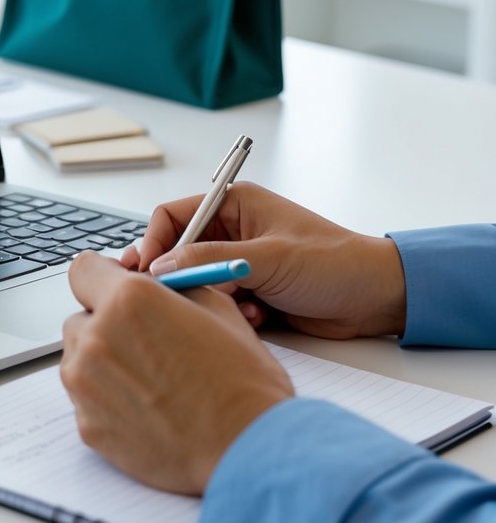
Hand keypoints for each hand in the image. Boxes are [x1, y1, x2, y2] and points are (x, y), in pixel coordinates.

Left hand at [61, 252, 293, 494]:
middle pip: (81, 318)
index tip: (114, 289)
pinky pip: (86, 399)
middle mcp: (97, 339)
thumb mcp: (218, 310)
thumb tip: (154, 284)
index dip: (102, 278)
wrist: (248, 449)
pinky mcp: (87, 424)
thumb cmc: (242, 383)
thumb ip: (173, 288)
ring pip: (79, 359)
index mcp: (128, 301)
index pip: (83, 270)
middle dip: (106, 325)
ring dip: (104, 363)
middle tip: (146, 344)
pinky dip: (108, 400)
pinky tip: (147, 410)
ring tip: (152, 382)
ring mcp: (85, 385)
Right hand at [118, 182, 407, 339]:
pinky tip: (259, 317)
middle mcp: (233, 232)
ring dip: (214, 299)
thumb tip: (161, 267)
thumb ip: (210, 259)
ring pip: (198, 283)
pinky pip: (219, 305)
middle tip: (178, 295)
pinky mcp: (250, 292)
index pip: (172, 216)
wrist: (377, 300)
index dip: (155, 243)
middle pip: (180, 252)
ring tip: (242, 306)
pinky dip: (232, 314)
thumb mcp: (268, 257)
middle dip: (183, 277)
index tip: (146, 270)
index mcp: (235, 205)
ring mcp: (240, 264)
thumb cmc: (336, 264)